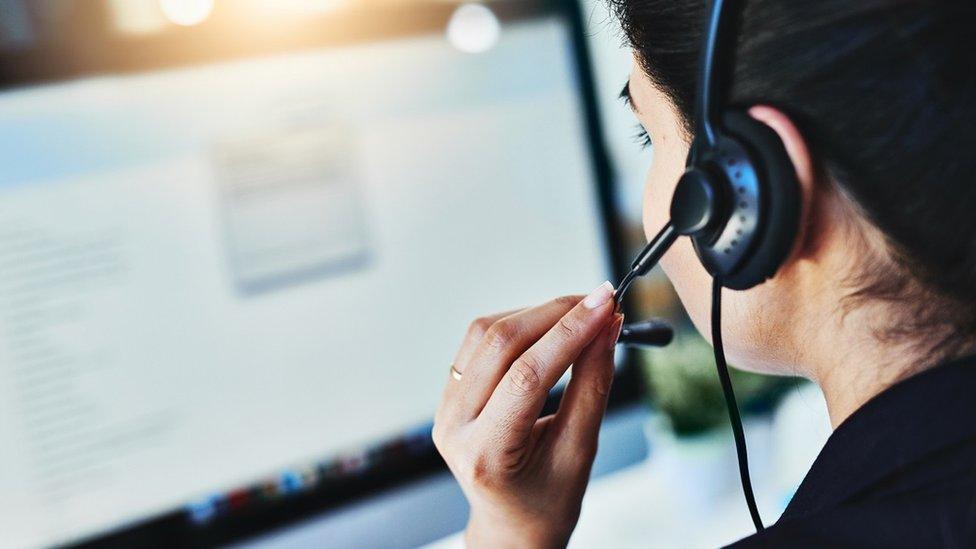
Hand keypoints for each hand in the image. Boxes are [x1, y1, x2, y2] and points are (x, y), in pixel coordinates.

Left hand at [433, 282, 622, 547]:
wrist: (513, 524)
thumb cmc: (549, 499)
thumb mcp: (580, 450)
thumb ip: (592, 385)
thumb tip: (607, 327)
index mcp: (485, 454)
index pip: (527, 376)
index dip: (570, 333)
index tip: (606, 304)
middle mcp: (454, 426)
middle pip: (501, 344)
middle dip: (556, 314)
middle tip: (602, 301)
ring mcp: (445, 408)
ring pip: (486, 333)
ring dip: (537, 314)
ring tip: (581, 314)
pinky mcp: (449, 392)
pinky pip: (479, 342)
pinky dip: (519, 324)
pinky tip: (550, 327)